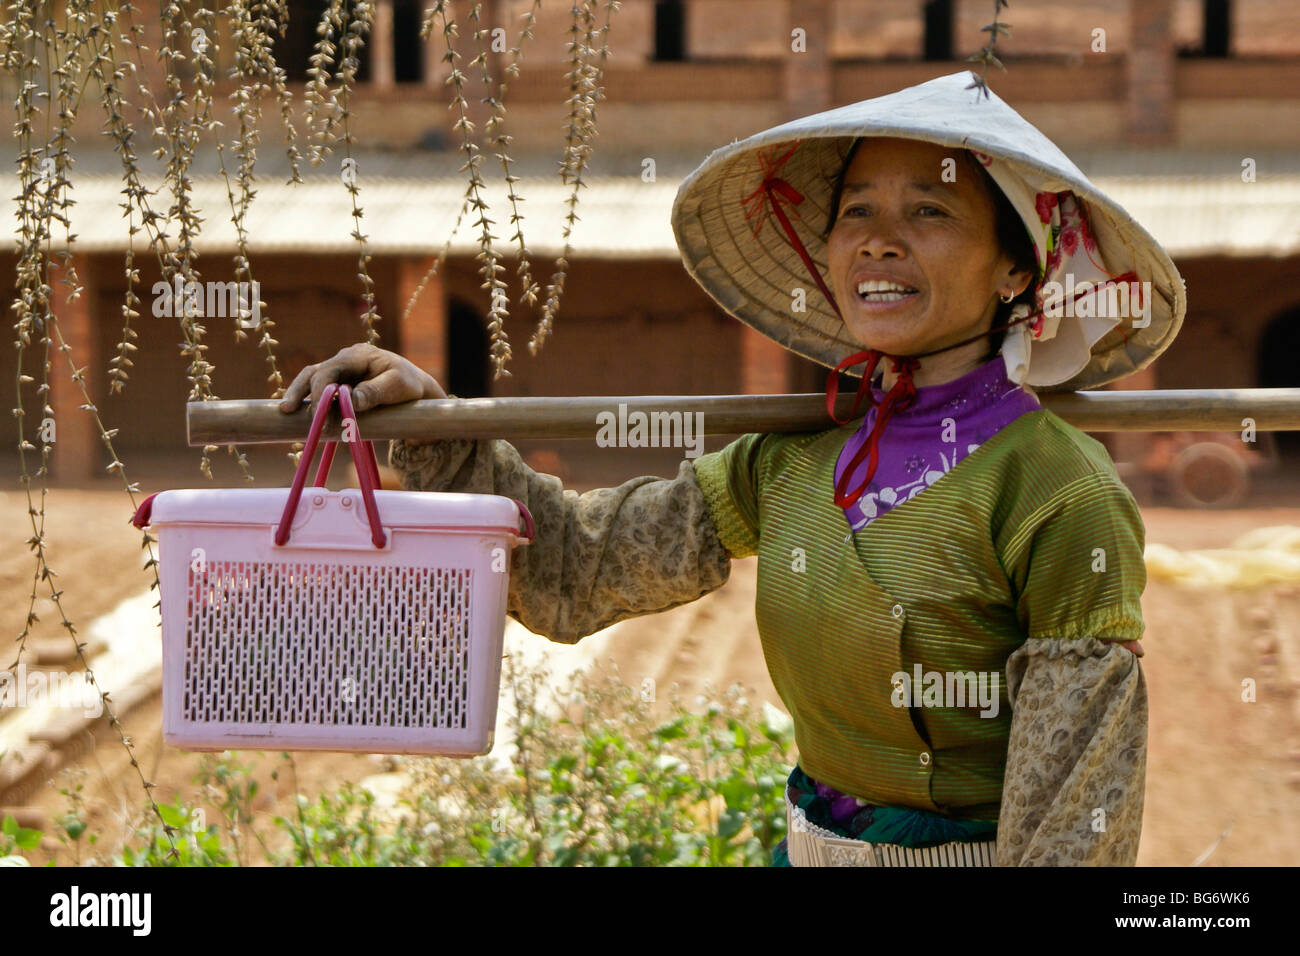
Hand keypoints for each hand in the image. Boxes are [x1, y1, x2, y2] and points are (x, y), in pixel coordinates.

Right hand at [277, 344, 445, 414]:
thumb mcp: (397, 386)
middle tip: (289, 411)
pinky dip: (309, 403)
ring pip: (311, 380)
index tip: (319, 413)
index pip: (330, 368)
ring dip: (298, 395)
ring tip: (286, 412)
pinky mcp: (337, 386)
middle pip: (314, 372)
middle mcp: (344, 360)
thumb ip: (374, 391)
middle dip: (301, 391)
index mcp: (358, 355)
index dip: (320, 389)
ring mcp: (339, 373)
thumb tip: (350, 400)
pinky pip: (318, 393)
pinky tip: (301, 417)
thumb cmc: (407, 385)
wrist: (413, 390)